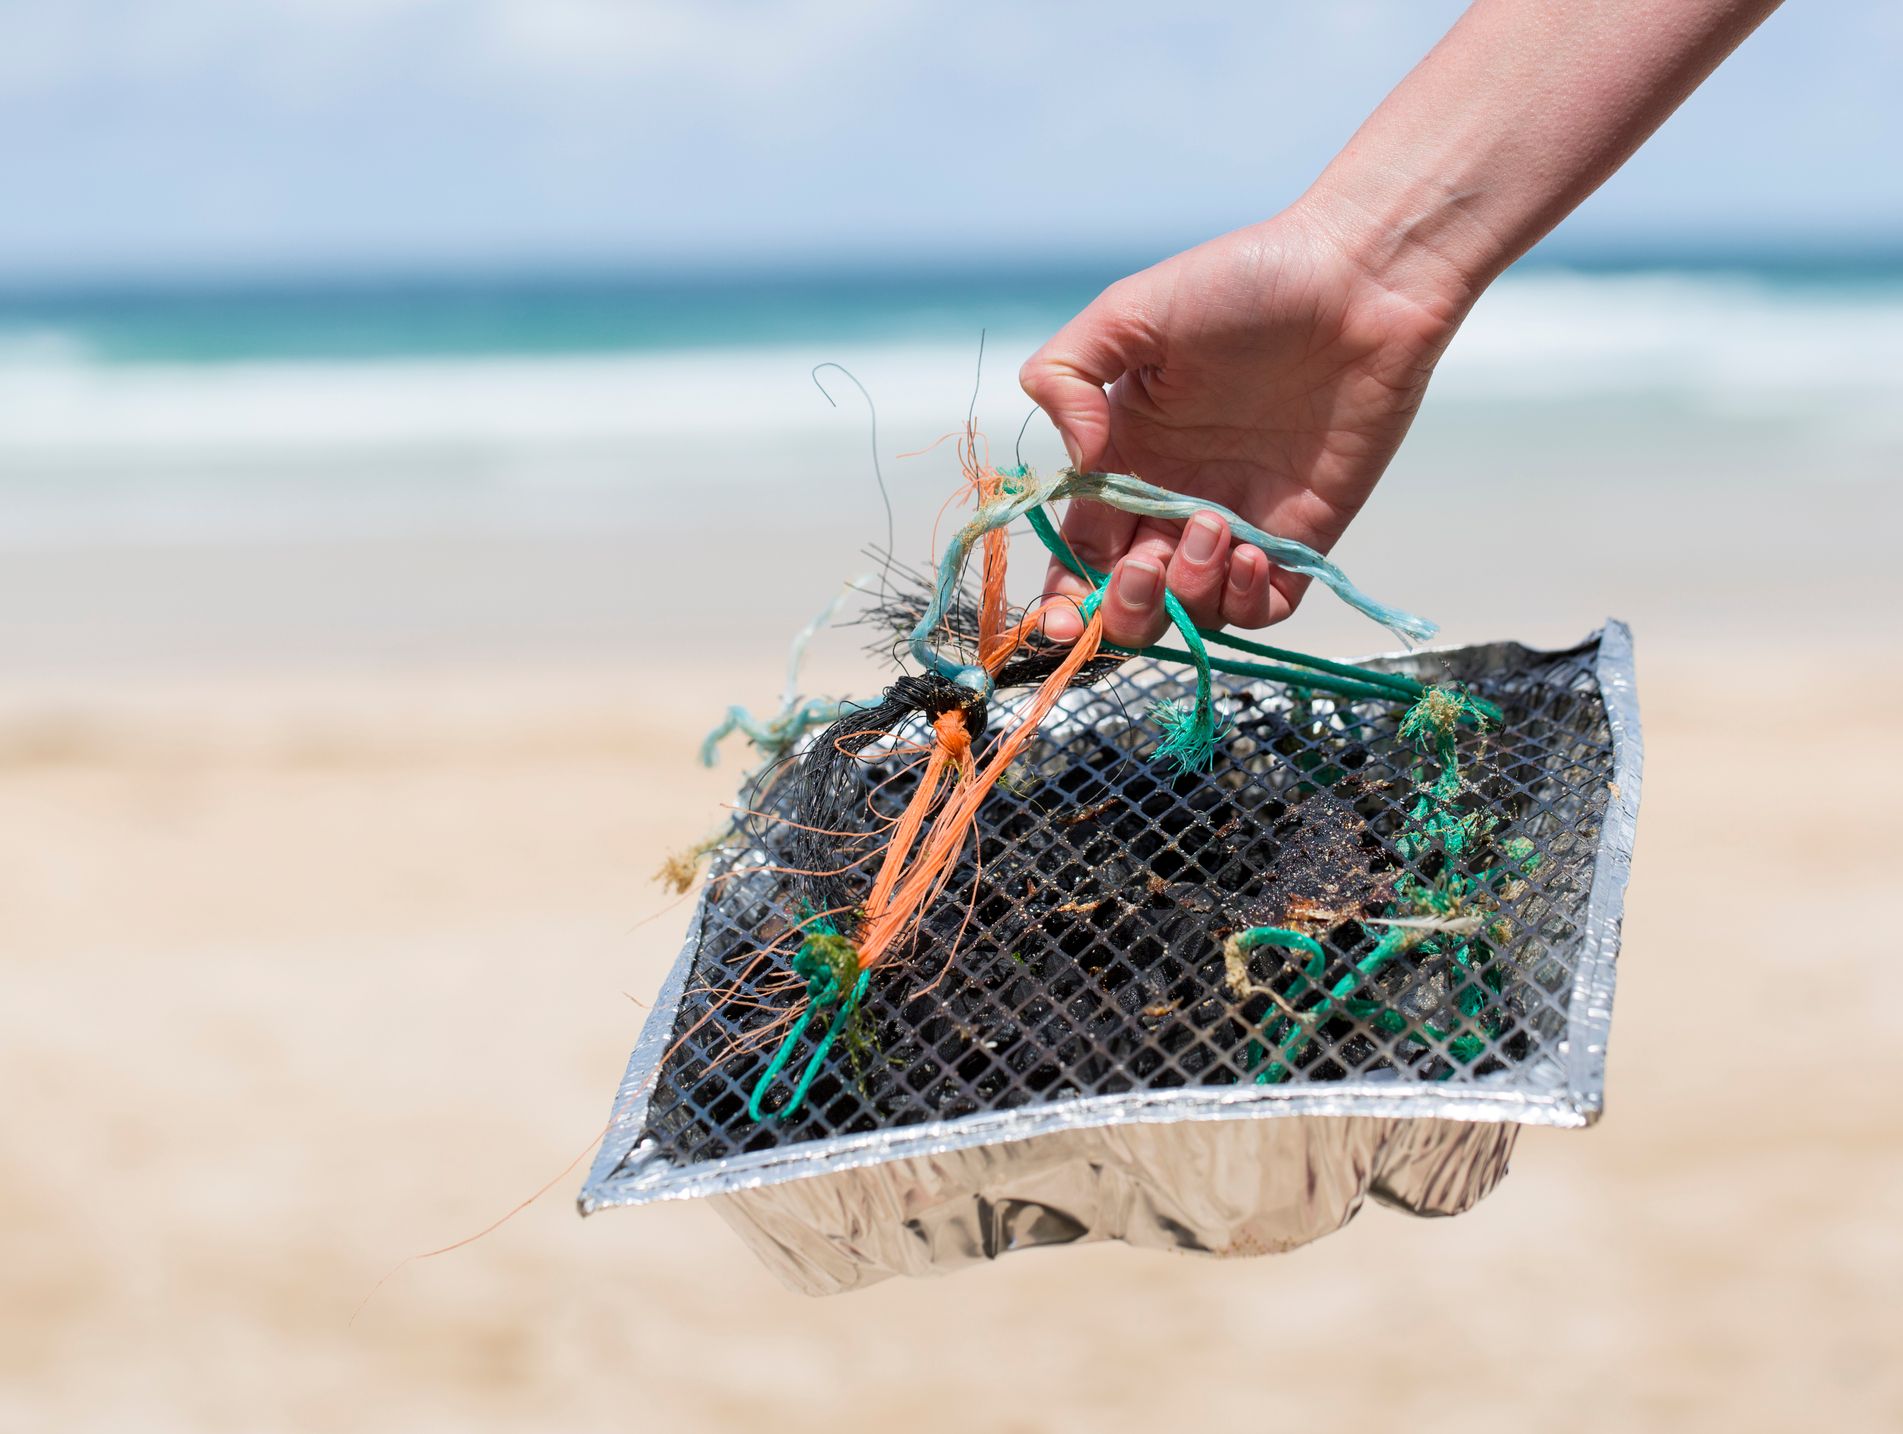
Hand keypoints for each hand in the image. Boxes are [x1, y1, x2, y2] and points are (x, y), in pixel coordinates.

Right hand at [1020, 200, 1467, 648]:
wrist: (1361, 280)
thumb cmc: (1246, 281)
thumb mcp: (1128, 311)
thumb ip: (1065, 378)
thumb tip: (1076, 462)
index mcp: (1126, 457)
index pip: (1080, 552)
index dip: (1065, 598)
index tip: (1061, 618)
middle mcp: (1175, 500)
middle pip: (1129, 601)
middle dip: (1123, 608)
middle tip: (1145, 566)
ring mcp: (1238, 522)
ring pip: (1192, 612)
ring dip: (1188, 594)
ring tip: (1214, 524)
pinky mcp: (1301, 535)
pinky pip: (1264, 609)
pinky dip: (1247, 600)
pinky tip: (1252, 550)